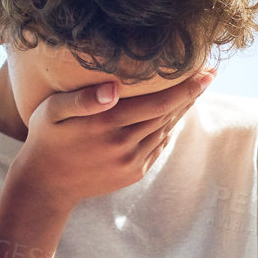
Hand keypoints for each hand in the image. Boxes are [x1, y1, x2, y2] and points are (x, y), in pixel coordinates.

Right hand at [10, 67, 215, 209]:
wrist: (46, 184)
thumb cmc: (46, 139)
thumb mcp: (52, 112)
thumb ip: (81, 99)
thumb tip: (113, 88)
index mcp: (107, 124)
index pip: (158, 103)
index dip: (185, 88)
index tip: (206, 73)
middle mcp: (124, 144)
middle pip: (168, 115)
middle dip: (192, 94)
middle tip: (210, 74)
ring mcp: (131, 162)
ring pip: (166, 131)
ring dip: (183, 111)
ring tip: (196, 90)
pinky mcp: (134, 173)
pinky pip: (158, 147)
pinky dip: (169, 129)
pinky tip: (174, 114)